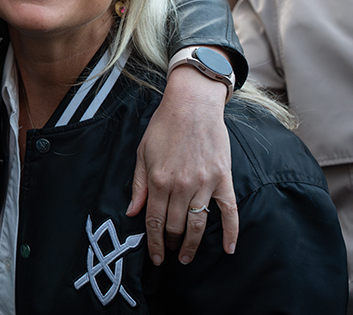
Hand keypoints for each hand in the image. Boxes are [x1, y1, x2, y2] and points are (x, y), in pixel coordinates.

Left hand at [127, 62, 237, 265]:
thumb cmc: (164, 126)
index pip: (154, 221)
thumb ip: (139, 185)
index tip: (155, 258)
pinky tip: (228, 249)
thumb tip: (133, 212)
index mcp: (158, 180)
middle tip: (169, 254)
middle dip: (170, 244)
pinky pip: (229, 212)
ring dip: (192, 245)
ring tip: (186, 257)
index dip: (154, 243)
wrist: (192, 105)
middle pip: (175, 226)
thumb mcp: (142, 153)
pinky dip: (230, 232)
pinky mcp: (223, 179)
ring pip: (198, 224)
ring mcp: (204, 183)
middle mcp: (181, 185)